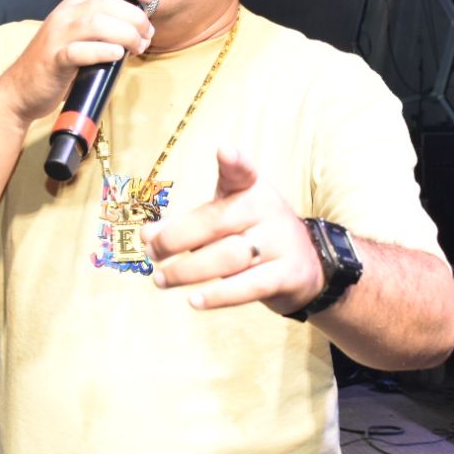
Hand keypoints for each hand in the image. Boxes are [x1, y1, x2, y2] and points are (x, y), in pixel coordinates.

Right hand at [0, 0, 156, 125]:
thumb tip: (138, 32)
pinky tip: (117, 56)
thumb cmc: (55, 65)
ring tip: (137, 47)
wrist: (20, 90)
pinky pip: (79, 51)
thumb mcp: (77, 37)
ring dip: (125, 34)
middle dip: (136, 18)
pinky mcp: (54, 60)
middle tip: (146, 36)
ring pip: (97, 23)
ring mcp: (58, 36)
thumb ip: (102, 29)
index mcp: (73, 6)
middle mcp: (65, 15)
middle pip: (108, 3)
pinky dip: (102, 51)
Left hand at [142, 148, 324, 314]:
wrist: (306, 267)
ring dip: (188, 270)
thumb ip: (185, 226)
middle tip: (152, 252)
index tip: (225, 152)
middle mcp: (268, 210)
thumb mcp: (222, 221)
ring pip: (228, 256)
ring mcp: (281, 242)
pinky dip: (218, 295)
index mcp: (251, 189)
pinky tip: (194, 301)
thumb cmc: (252, 237)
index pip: (242, 172)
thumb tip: (147, 235)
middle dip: (176, 238)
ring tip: (161, 279)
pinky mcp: (288, 274)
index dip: (234, 163)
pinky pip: (248, 286)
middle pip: (217, 221)